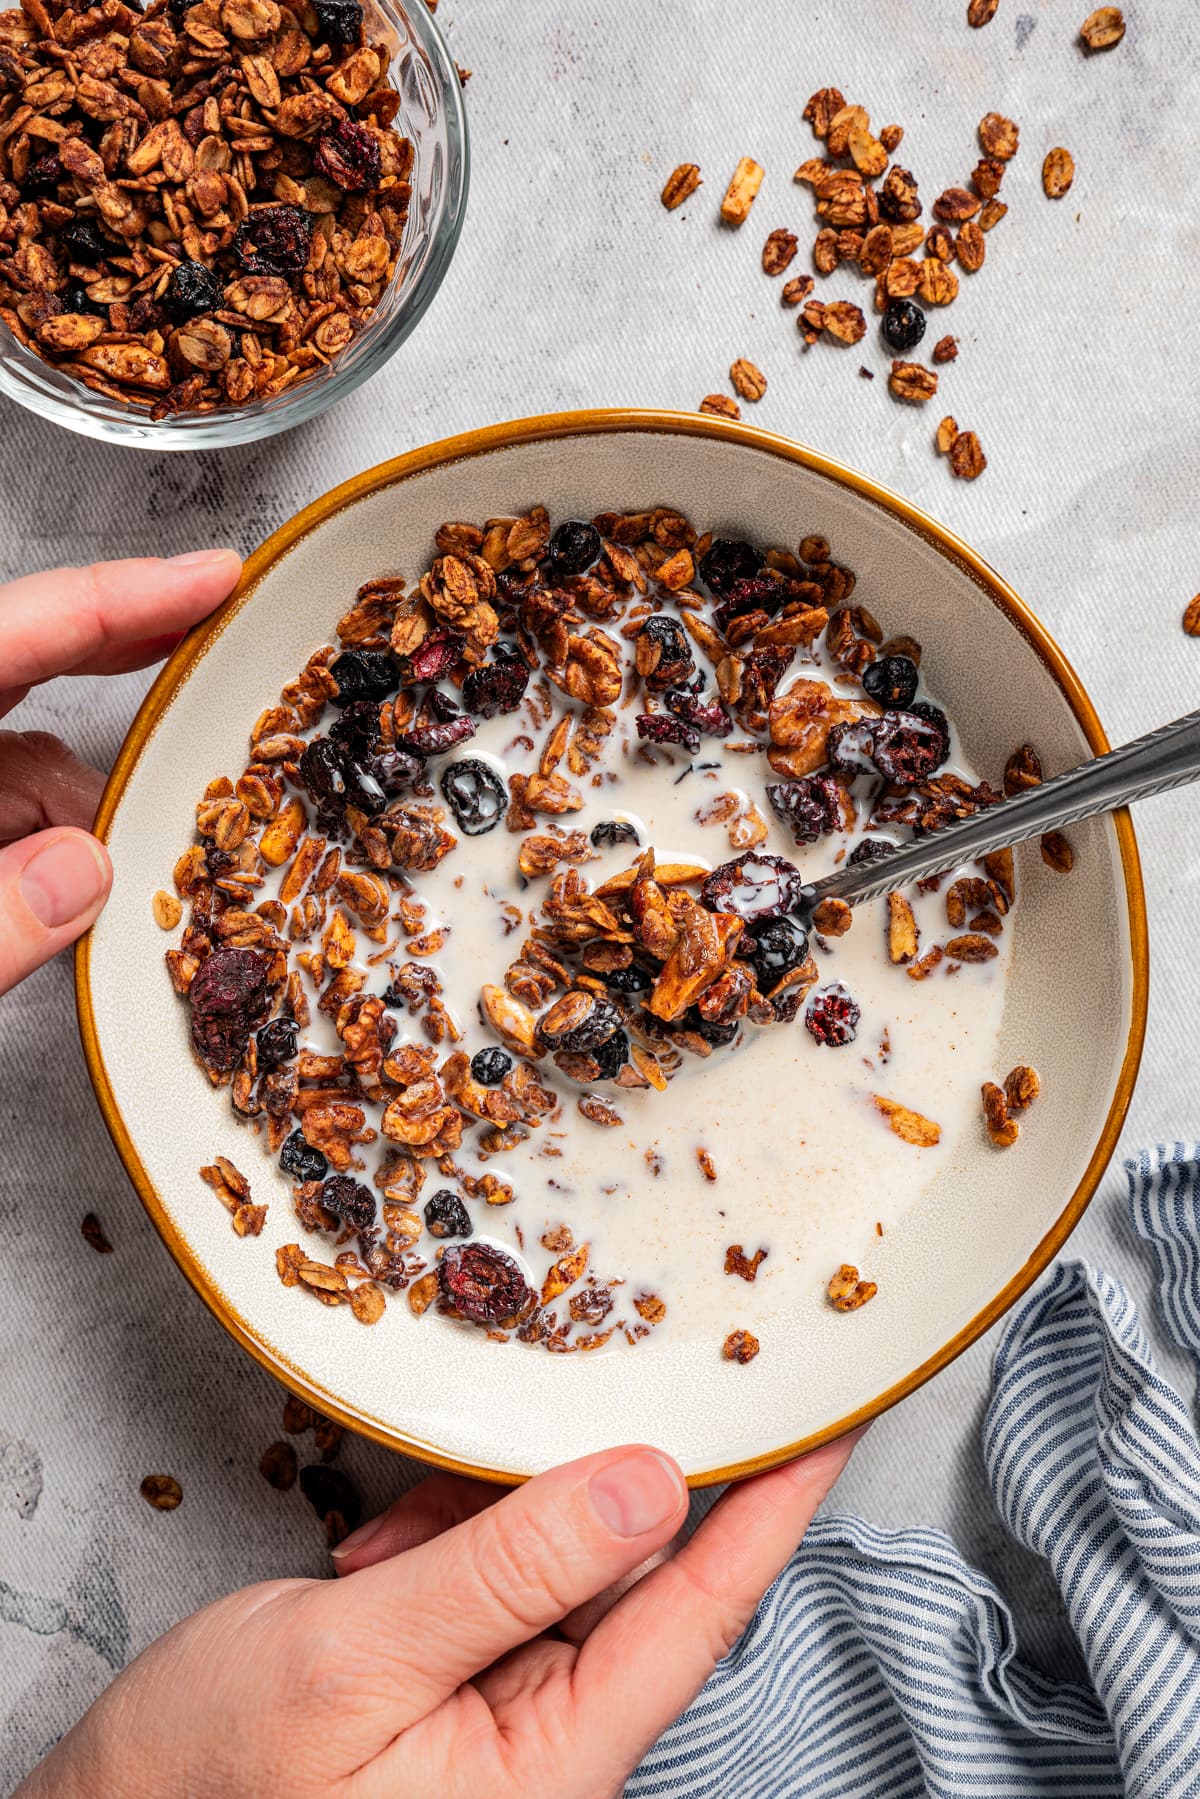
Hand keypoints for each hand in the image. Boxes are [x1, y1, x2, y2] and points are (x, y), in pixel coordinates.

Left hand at [0, 550, 241, 995]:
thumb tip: (84, 876)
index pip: (20, 630)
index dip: (122, 597)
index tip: (212, 579)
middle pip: (26, 670)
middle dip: (125, 669)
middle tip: (220, 650)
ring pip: (16, 768)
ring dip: (82, 810)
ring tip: (153, 867)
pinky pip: (6, 819)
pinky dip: (48, 848)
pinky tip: (84, 903)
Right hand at [19, 1434, 858, 1797]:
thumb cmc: (208, 1786)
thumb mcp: (359, 1662)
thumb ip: (511, 1569)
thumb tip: (647, 1484)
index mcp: (554, 1766)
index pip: (699, 1611)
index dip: (774, 1510)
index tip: (827, 1418)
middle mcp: (549, 1741)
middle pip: (622, 1568)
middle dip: (580, 1481)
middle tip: (554, 1401)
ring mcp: (501, 1711)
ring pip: (551, 1557)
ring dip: (488, 1514)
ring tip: (401, 1535)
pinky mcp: (456, 1684)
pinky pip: (493, 1577)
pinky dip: (448, 1540)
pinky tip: (384, 1551)